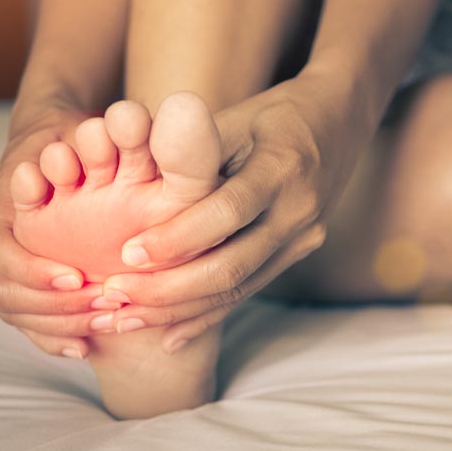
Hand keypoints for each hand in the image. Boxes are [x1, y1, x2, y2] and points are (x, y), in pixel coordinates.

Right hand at [0, 102, 96, 358]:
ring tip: (103, 329)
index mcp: (5, 209)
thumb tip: (129, 130)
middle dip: (52, 308)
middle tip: (102, 310)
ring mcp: (16, 265)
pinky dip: (55, 339)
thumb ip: (93, 143)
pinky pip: (32, 321)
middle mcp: (4, 242)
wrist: (61, 147)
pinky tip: (86, 350)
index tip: (74, 277)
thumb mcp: (81, 132)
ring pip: (18, 312)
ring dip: (58, 326)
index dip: (31, 269)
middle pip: (6, 292)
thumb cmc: (72, 138)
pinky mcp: (34, 282)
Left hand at [104, 75, 352, 351]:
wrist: (336, 123)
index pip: (227, 212)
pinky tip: (170, 335)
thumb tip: (130, 189)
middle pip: (233, 266)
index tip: (128, 255)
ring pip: (239, 288)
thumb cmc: (272, 115)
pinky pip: (249, 290)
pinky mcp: (297, 253)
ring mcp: (303, 238)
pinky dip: (207, 314)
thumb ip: (191, 152)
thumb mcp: (235, 119)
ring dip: (180, 310)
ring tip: (127, 319)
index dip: (177, 238)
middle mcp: (299, 211)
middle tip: (115, 297)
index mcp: (282, 167)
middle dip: (170, 289)